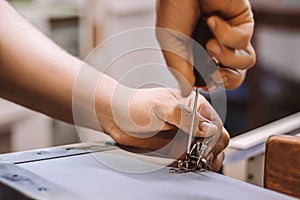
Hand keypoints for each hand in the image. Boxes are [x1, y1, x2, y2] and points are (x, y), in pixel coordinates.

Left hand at [96, 86, 228, 171]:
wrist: (117, 117)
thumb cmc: (135, 105)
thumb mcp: (160, 105)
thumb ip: (185, 116)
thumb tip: (208, 128)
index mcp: (195, 105)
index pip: (215, 125)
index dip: (211, 140)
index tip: (200, 149)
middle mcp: (194, 121)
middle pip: (218, 139)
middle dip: (211, 151)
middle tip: (197, 158)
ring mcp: (188, 136)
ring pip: (210, 151)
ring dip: (206, 160)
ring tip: (194, 163)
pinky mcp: (180, 148)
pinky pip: (195, 159)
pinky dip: (196, 164)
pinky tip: (188, 164)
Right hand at [156, 0, 255, 95]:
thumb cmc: (173, 8)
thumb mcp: (171, 45)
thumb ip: (180, 71)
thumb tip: (186, 92)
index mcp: (198, 56)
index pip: (213, 80)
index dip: (212, 84)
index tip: (204, 81)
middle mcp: (216, 48)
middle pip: (235, 77)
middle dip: (227, 79)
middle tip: (216, 71)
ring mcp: (231, 36)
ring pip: (245, 62)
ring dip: (226, 56)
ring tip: (210, 43)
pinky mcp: (242, 22)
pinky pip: (244, 40)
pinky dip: (226, 34)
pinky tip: (212, 20)